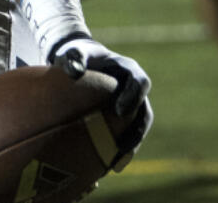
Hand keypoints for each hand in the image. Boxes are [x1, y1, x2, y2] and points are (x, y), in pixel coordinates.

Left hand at [54, 37, 152, 170]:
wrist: (77, 62)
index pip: (140, 82)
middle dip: (137, 131)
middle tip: (122, 147)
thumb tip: (73, 71)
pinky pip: (126, 134)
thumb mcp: (75, 52)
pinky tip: (108, 165)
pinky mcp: (124, 118)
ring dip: (131, 146)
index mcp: (129, 70)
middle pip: (144, 112)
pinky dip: (120, 150)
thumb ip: (75, 57)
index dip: (133, 97)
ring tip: (117, 164)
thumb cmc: (77, 55)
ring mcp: (132, 104)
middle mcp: (134, 89)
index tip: (119, 111)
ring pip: (138, 128)